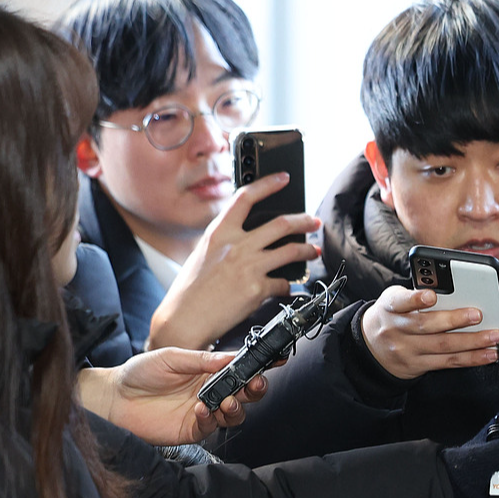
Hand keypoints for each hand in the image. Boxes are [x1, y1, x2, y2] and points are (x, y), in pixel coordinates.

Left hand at [77, 347, 269, 445]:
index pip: (240, 370)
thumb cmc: (139, 373)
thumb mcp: (171, 357)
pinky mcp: (192, 430)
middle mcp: (210, 392)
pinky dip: (211, 419)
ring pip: (235, 414)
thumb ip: (201, 360)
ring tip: (226, 401)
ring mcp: (203, 412)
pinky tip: (200, 409)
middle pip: (245, 394)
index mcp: (208, 371)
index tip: (275, 361)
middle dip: (256, 389)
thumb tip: (230, 357)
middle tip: (255, 384)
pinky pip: (211, 428)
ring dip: (236, 407)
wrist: (113, 398)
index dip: (259, 366)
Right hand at [147, 173, 322, 350]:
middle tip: (314, 221)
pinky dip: (289, 286)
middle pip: (281, 224)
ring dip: (308, 251)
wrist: (184, 319)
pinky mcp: (258, 289)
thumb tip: (251, 237)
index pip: (246, 197)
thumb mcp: (204, 253)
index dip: (268, 184)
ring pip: (291, 251)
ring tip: (314, 251)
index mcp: (219, 232)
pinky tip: (289, 287)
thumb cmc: (190, 290)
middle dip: (304, 221)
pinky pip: (284, 283)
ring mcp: (249, 266)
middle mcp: (236, 245)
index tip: (284, 178)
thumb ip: (227, 241)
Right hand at [361, 285, 498, 380]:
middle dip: (456, 320)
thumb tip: (455, 291)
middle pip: (427, 326)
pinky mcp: (418, 366)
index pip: (401, 301)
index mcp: (391, 307)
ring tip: (493, 337)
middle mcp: (397, 329)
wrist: (370, 347)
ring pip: (443, 346)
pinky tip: (486, 354)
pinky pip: (448, 363)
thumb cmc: (392, 316)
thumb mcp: (395, 300)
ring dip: (472, 342)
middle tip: (479, 315)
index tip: (431, 295)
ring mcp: (407, 350)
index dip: (416, 298)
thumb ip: (417, 295)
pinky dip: (471, 359)